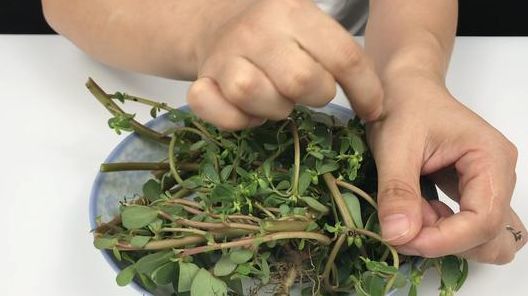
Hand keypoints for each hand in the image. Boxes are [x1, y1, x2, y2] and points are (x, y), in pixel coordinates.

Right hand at [186, 0, 382, 129]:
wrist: (217, 23)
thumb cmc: (277, 33)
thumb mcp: (311, 24)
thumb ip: (341, 53)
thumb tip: (376, 105)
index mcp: (293, 10)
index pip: (344, 57)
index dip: (366, 92)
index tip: (373, 110)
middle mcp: (257, 30)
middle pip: (301, 81)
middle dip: (315, 96)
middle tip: (308, 92)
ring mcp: (224, 56)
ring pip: (254, 94)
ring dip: (273, 109)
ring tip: (276, 99)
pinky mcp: (201, 81)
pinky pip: (217, 110)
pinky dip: (235, 119)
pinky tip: (246, 110)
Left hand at [368, 73, 526, 263]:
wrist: (404, 90)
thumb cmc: (402, 107)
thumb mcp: (393, 146)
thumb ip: (397, 191)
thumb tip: (397, 236)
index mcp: (491, 158)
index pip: (484, 220)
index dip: (444, 240)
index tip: (403, 239)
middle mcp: (499, 176)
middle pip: (490, 236)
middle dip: (445, 241)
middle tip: (403, 224)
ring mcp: (489, 186)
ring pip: (484, 238)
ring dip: (446, 238)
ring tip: (412, 213)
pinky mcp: (473, 192)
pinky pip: (468, 227)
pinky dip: (442, 230)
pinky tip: (417, 210)